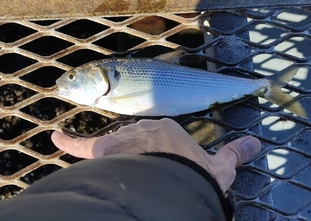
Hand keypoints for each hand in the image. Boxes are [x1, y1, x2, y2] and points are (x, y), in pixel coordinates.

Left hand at [51, 118, 260, 190]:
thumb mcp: (220, 169)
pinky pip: (82, 144)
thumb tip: (255, 143)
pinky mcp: (104, 151)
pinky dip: (69, 141)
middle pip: (137, 142)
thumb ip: (235, 155)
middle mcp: (144, 129)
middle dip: (137, 154)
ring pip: (114, 146)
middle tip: (140, 172)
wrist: (172, 181)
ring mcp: (123, 139)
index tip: (162, 165)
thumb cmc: (194, 176)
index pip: (161, 140)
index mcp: (169, 133)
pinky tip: (55, 137)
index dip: (161, 154)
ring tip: (112, 170)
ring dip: (112, 154)